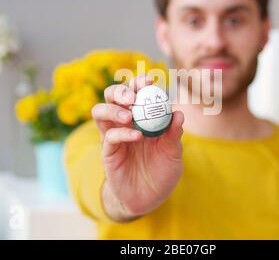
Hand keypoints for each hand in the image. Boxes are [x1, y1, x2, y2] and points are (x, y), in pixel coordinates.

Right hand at [92, 75, 183, 220]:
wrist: (150, 198)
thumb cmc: (162, 172)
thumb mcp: (173, 153)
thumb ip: (174, 134)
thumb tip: (178, 114)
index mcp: (141, 117)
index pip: (135, 93)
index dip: (139, 83)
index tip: (149, 79)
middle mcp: (124, 122)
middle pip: (111, 96)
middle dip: (121, 91)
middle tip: (133, 96)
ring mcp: (114, 136)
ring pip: (100, 111)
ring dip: (113, 109)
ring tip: (129, 116)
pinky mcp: (108, 152)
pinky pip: (109, 136)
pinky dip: (121, 133)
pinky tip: (136, 136)